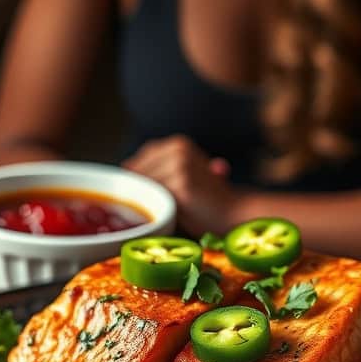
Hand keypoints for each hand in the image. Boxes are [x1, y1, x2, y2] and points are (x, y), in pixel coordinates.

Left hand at [123, 136, 240, 235]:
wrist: (236, 213)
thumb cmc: (207, 201)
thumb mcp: (182, 176)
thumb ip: (158, 171)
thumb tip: (124, 170)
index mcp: (178, 143)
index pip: (138, 161)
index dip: (133, 182)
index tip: (133, 198)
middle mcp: (178, 149)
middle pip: (137, 173)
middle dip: (134, 192)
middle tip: (136, 211)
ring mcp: (180, 165)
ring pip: (144, 186)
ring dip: (141, 202)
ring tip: (148, 216)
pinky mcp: (182, 184)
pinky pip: (156, 199)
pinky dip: (151, 210)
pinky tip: (156, 219)